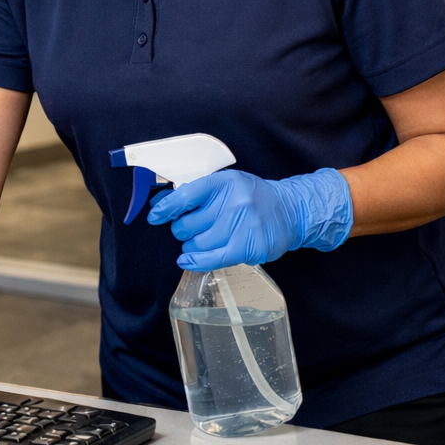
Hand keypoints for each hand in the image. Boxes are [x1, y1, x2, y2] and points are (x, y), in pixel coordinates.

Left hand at [147, 169, 352, 270]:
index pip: (185, 195)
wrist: (289, 211)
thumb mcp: (226, 184)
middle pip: (186, 224)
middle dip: (182, 229)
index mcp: (222, 182)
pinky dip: (196, 261)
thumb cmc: (250, 197)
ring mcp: (241, 225)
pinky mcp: (247, 247)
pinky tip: (187, 261)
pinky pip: (212, 258)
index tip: (154, 217)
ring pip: (196, 244)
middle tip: (190, 228)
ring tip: (204, 239)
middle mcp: (232, 202)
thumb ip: (196, 192)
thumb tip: (159, 206)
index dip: (165, 208)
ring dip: (193, 245)